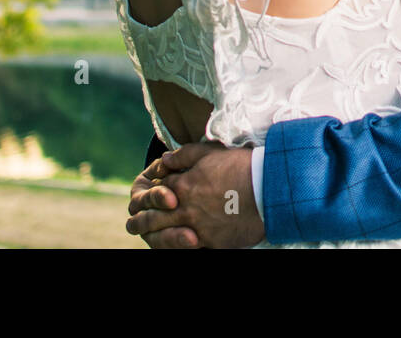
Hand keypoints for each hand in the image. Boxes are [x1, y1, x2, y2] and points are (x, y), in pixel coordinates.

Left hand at [126, 142, 263, 248]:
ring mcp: (198, 227)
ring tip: (146, 238)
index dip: (151, 192)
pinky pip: (189, 247)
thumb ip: (184, 155)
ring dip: (153, 237)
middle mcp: (186, 208)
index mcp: (185, 185)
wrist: (268, 189)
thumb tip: (165, 159)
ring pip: (167, 235)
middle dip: (142, 219)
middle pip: (156, 216)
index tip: (147, 194)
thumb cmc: (241, 167)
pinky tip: (178, 245)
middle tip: (132, 223)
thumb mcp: (211, 153)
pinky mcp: (212, 242)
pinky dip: (180, 246)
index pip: (158, 190)